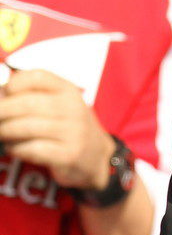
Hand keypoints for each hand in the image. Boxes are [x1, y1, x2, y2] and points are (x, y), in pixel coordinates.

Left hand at [0, 69, 114, 189]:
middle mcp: (74, 108)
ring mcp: (73, 132)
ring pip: (27, 127)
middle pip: (26, 104)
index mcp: (68, 90)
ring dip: (6, 132)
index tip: (6, 93)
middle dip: (2, 112)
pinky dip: (18, 149)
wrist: (98, 158)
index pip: (37, 76)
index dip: (15, 84)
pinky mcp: (69, 155)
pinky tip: (15, 148)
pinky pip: (34, 149)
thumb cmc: (68, 127)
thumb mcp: (58, 104)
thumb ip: (32, 96)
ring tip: (1, 134)